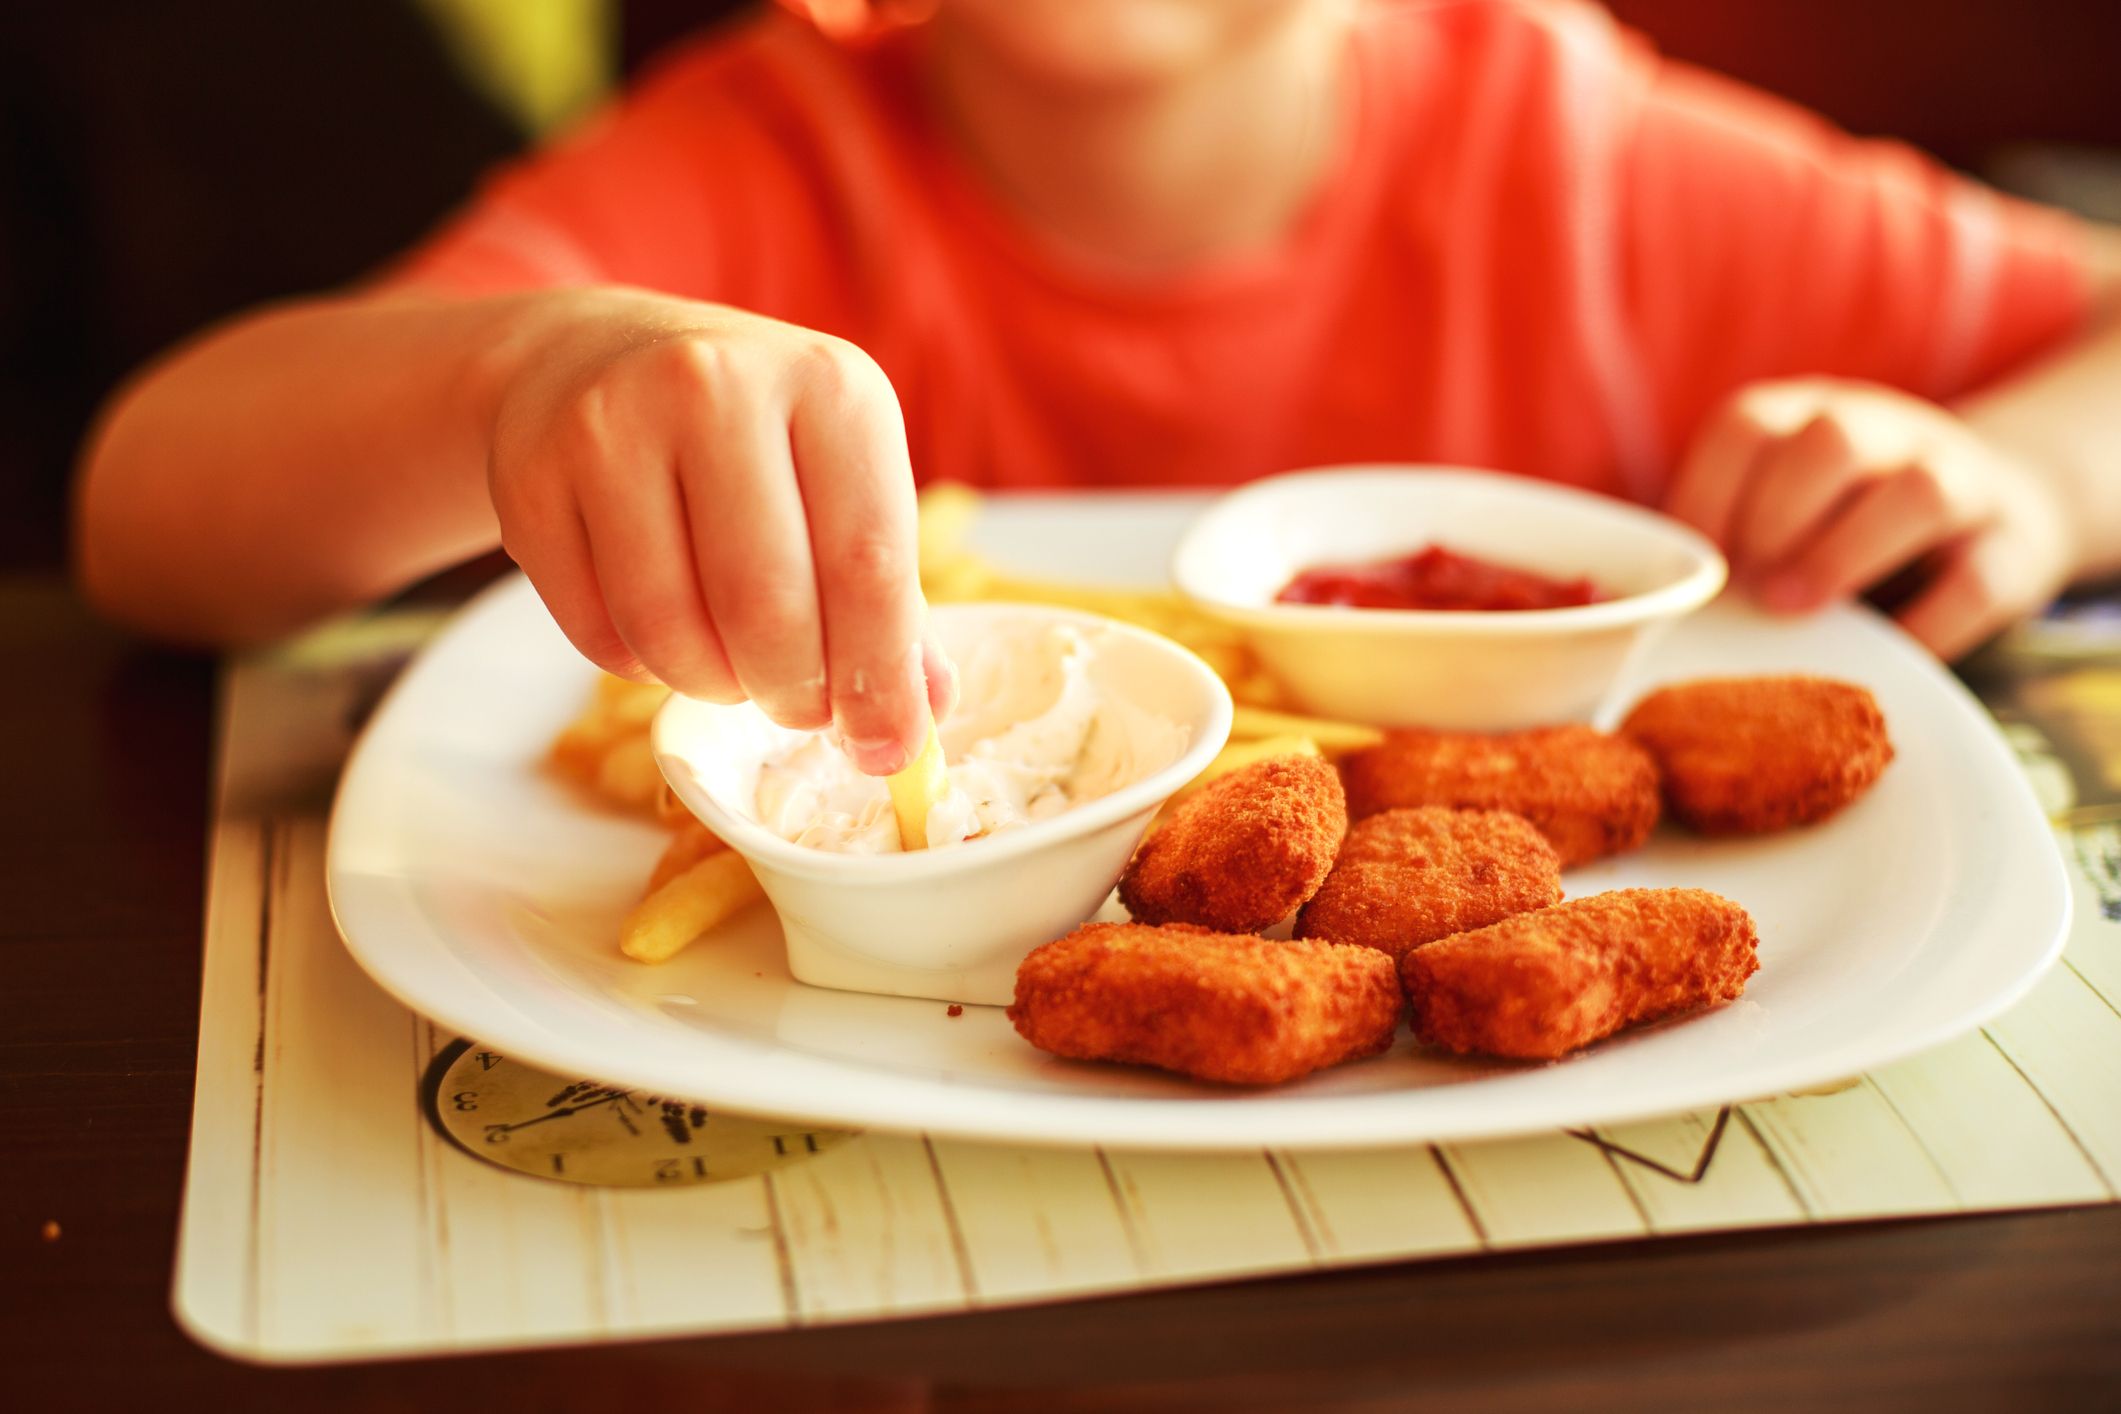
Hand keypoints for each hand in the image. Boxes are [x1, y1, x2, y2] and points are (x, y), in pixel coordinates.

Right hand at [488, 288, 952, 773]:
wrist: (601, 358)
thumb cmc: (753, 439)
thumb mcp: (842, 478)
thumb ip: (888, 596)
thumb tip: (914, 718)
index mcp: (828, 385)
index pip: (868, 564)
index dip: (879, 679)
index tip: (884, 751)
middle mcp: (717, 385)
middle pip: (766, 606)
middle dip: (794, 693)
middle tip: (801, 711)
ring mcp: (611, 424)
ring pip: (670, 629)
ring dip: (713, 685)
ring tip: (735, 670)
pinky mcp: (529, 475)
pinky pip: (595, 633)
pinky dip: (641, 666)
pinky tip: (665, 633)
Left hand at [1663, 377, 2075, 659]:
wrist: (2001, 510)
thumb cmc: (1847, 520)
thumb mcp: (1787, 499)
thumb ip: (1729, 534)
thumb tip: (1641, 605)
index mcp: (1810, 416)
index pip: (1747, 424)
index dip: (1707, 492)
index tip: (1691, 561)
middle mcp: (1888, 432)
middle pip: (1832, 441)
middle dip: (1777, 516)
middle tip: (1748, 588)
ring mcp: (1962, 481)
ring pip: (1918, 493)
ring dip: (1846, 553)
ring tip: (1793, 607)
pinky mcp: (2017, 547)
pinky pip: (1979, 580)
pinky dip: (1929, 622)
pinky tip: (1884, 649)